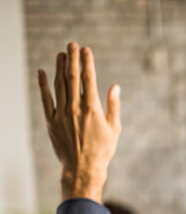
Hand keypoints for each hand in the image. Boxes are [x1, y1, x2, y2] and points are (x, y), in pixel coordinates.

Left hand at [37, 42, 120, 202]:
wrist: (82, 168)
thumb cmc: (102, 150)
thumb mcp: (114, 129)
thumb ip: (113, 106)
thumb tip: (115, 87)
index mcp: (92, 109)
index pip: (88, 80)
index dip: (87, 63)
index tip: (86, 50)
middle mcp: (75, 109)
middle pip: (72, 78)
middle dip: (72, 59)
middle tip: (72, 44)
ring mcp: (61, 114)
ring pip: (58, 85)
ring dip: (59, 68)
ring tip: (61, 54)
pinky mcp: (51, 121)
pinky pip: (45, 99)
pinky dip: (43, 84)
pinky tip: (42, 72)